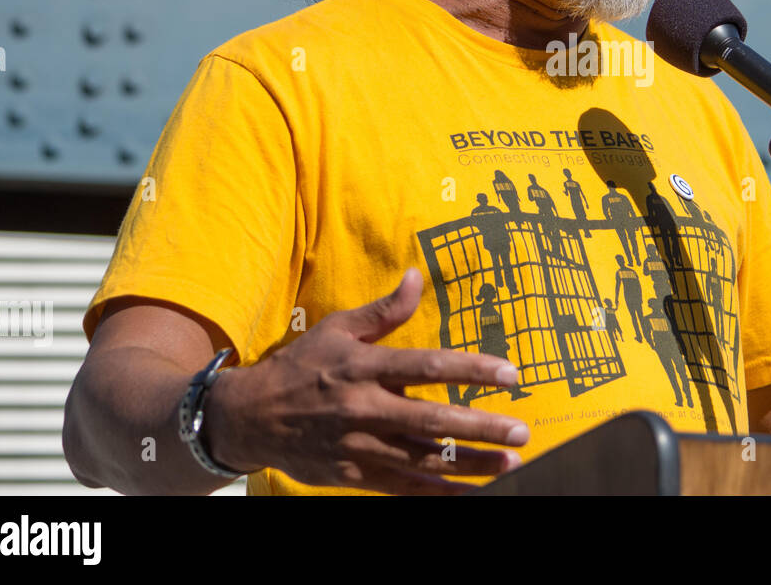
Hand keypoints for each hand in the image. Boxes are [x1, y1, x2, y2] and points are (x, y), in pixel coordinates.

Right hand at [204, 268, 529, 493]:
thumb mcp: (338, 328)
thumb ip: (384, 309)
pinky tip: (469, 493)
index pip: (426, 366)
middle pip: (431, 421)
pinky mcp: (353, 476)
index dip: (470, 370)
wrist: (250, 417)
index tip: (510, 373)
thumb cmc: (302, 366)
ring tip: (510, 465)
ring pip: (422, 460)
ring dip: (469, 465)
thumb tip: (417, 275)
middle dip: (480, 428)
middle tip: (520, 432)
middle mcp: (363, 408)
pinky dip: (438, 493)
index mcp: (364, 366)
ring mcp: (358, 446)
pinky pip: (403, 487)